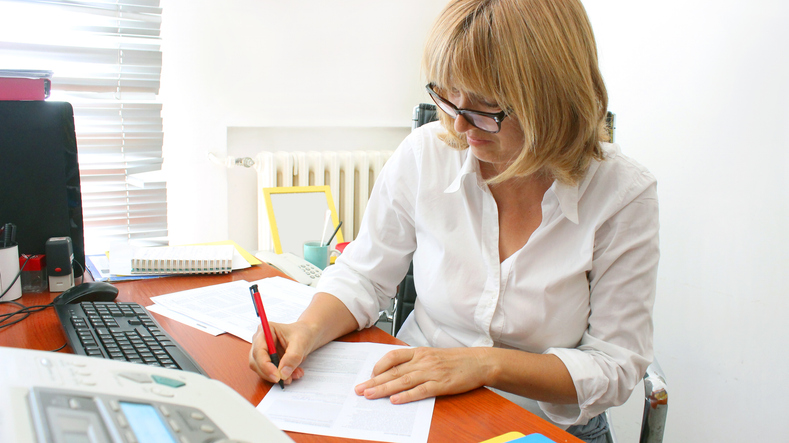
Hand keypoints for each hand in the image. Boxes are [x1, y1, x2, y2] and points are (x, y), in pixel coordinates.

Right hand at [248, 321, 315, 385]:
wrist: (308, 335)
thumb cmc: (302, 333)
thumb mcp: (301, 343)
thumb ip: (292, 357)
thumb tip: (282, 373)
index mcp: (266, 331)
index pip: (258, 351)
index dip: (265, 366)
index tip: (277, 376)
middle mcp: (260, 341)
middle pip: (256, 362)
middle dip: (270, 373)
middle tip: (286, 379)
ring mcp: (263, 352)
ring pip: (262, 370)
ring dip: (277, 376)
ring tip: (295, 374)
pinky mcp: (268, 361)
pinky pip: (270, 373)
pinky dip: (282, 376)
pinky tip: (294, 373)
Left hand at [354, 346, 490, 403]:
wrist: (479, 362)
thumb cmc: (456, 360)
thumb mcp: (433, 355)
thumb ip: (415, 361)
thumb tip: (397, 371)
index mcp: (420, 352)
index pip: (393, 357)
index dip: (378, 366)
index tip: (369, 375)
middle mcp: (423, 361)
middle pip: (393, 371)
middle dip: (374, 381)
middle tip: (359, 389)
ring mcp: (432, 372)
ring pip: (402, 381)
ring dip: (384, 389)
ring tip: (369, 395)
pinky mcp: (441, 384)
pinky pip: (420, 391)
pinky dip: (406, 396)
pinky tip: (395, 400)